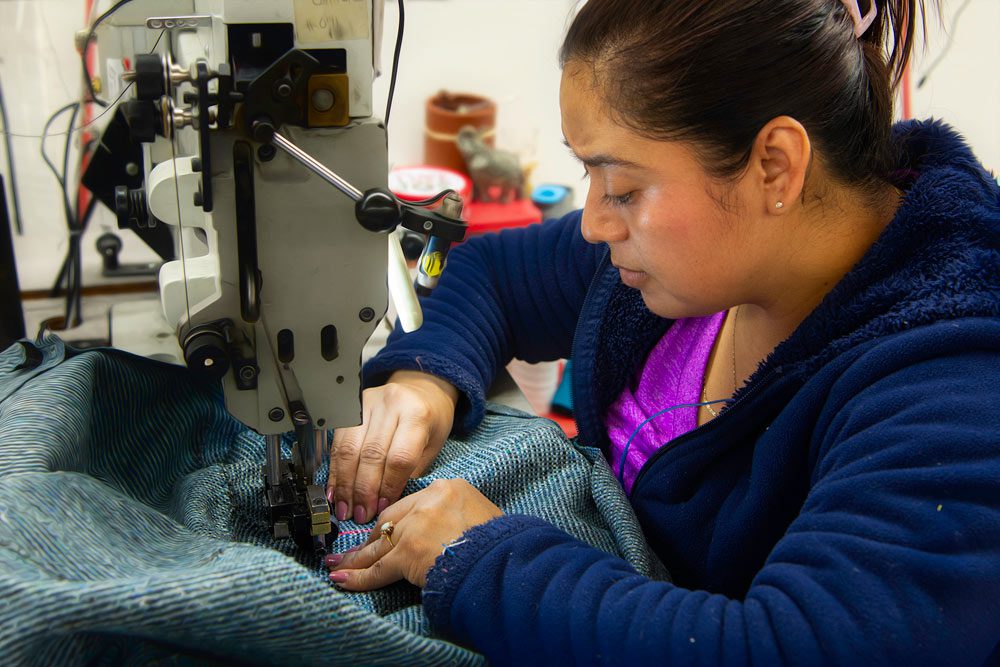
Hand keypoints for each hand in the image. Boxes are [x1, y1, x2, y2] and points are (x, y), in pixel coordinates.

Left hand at [326, 478, 502, 588]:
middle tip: (354, 550)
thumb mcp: (482, 516)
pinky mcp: (408, 552)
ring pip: (379, 544)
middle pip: (390, 520)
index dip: (395, 522)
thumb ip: (459, 516)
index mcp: (448, 489)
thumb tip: (449, 532)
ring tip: (339, 566)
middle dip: (371, 538)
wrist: (502, 561)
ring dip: (357, 558)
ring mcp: (416, 526)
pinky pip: (378, 568)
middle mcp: (428, 502)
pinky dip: (359, 576)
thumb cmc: (499, 544)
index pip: (411, 504)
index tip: (384, 532)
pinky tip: (342, 579)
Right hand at [327, 370, 457, 524]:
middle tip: (361, 515)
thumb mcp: (433, 445)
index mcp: (417, 414)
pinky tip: (335, 490)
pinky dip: (335, 470)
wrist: (422, 389)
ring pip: (349, 448)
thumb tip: (385, 502)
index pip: (399, 457)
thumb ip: (411, 470)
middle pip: (371, 454)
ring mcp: (368, 403)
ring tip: (345, 508)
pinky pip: (338, 442)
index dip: (388, 486)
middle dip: (364, 490)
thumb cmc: (431, 421)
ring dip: (345, 484)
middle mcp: (391, 404)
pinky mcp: (351, 406)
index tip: (382, 508)